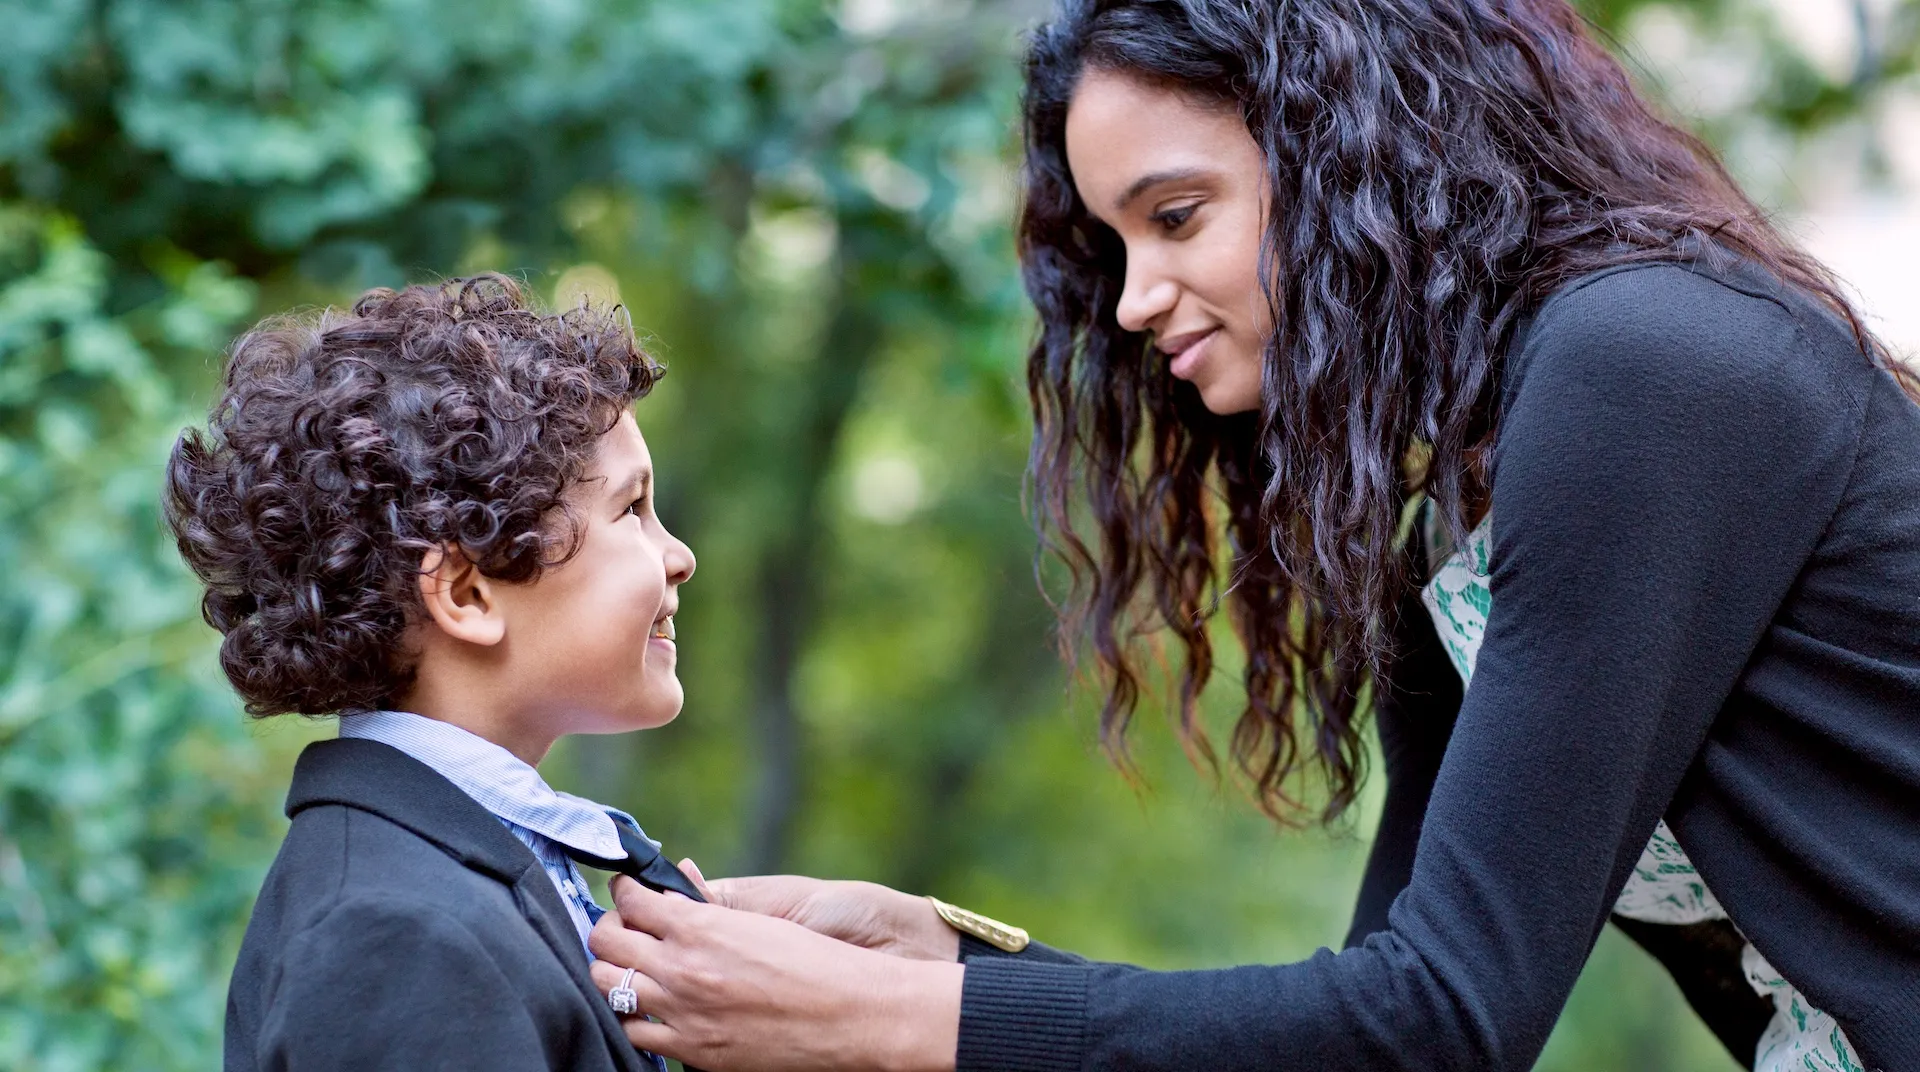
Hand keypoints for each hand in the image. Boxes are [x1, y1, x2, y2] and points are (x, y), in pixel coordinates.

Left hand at [589, 877, 962, 1071]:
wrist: (848, 1015)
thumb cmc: (815, 962)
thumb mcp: (760, 920)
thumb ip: (710, 907)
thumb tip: (681, 887)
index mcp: (700, 927)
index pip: (631, 899)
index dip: (624, 890)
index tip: (628, 890)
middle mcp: (682, 969)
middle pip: (605, 942)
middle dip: (610, 928)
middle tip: (625, 927)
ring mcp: (683, 1013)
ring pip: (608, 988)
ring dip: (616, 972)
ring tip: (635, 968)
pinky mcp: (693, 1051)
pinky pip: (635, 1034)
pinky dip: (637, 1018)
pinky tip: (654, 1008)